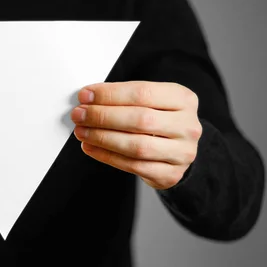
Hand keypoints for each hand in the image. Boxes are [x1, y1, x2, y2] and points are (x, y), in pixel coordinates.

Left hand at [70, 81, 202, 189]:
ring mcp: (182, 152)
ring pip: (136, 146)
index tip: (85, 95)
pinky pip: (133, 166)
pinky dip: (107, 156)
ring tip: (82, 131)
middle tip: (79, 115)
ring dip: (102, 138)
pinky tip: (91, 147)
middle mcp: (187, 125)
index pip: (142, 93)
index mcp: (183, 99)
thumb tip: (88, 98)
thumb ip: (125, 97)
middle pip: (139, 119)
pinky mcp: (170, 174)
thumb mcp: (153, 100)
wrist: (180, 150)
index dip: (109, 94)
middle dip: (102, 116)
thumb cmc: (160, 120)